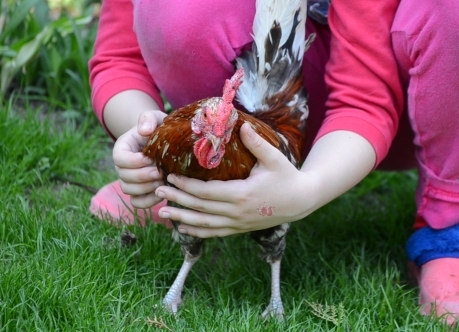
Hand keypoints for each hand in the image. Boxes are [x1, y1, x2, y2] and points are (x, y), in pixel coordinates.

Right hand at [113, 110, 166, 207]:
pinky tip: (162, 193)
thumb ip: (148, 119)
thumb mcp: (155, 118)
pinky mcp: (139, 191)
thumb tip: (143, 131)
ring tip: (163, 180)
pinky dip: (148, 202)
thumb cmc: (158, 128)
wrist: (162, 141)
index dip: (134, 161)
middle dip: (143, 176)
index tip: (150, 158)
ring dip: (146, 188)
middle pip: (124, 176)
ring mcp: (129, 180)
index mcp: (122, 148)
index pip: (119, 158)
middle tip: (160, 172)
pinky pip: (137, 202)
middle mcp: (122, 166)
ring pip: (129, 190)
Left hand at [153, 123, 318, 237]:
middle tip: (157, 192)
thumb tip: (240, 124)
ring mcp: (238, 223)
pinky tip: (182, 228)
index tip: (170, 178)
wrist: (301, 200)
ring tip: (161, 214)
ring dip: (181, 219)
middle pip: (200, 209)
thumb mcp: (274, 158)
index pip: (206, 192)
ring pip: (204, 224)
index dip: (186, 187)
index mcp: (241, 194)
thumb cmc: (287, 176)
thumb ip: (256, 143)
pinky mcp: (240, 229)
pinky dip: (197, 232)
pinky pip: (214, 233)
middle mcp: (236, 212)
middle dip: (177, 201)